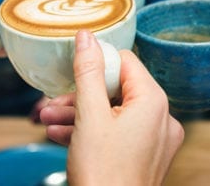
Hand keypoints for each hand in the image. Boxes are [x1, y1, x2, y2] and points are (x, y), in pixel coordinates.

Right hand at [41, 30, 183, 184]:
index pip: (125, 62)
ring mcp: (155, 140)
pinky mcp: (145, 156)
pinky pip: (117, 133)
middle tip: (51, 102)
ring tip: (48, 121)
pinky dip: (91, 131)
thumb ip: (88, 72)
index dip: (95, 64)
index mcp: (154, 102)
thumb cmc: (103, 174)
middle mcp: (161, 118)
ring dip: (79, 114)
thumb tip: (87, 37)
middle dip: (79, 95)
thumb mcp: (89, 115)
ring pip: (113, 112)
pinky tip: (61, 135)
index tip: (71, 72)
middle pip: (116, 89)